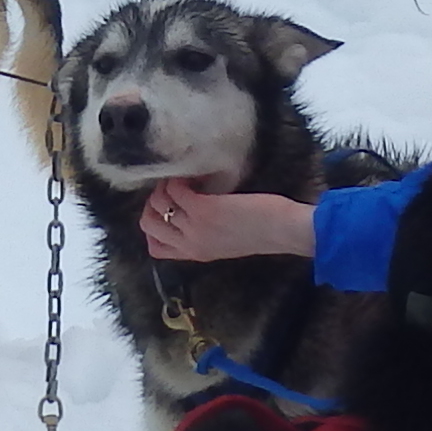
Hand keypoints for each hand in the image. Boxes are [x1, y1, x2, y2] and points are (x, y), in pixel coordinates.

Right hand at [137, 185, 316, 261]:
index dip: (153, 227)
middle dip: (152, 203)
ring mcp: (195, 227)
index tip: (165, 209)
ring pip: (158, 205)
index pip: (155, 249)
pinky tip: (193, 176)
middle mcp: (190, 244)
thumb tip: (190, 215)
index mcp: (195, 254)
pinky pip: (176, 190)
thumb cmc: (262, 233)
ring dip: (165, 187)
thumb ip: (205, 237)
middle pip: (148, 225)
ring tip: (181, 179)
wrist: (283, 232)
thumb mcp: (225, 244)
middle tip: (169, 190)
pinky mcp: (204, 209)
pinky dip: (179, 180)